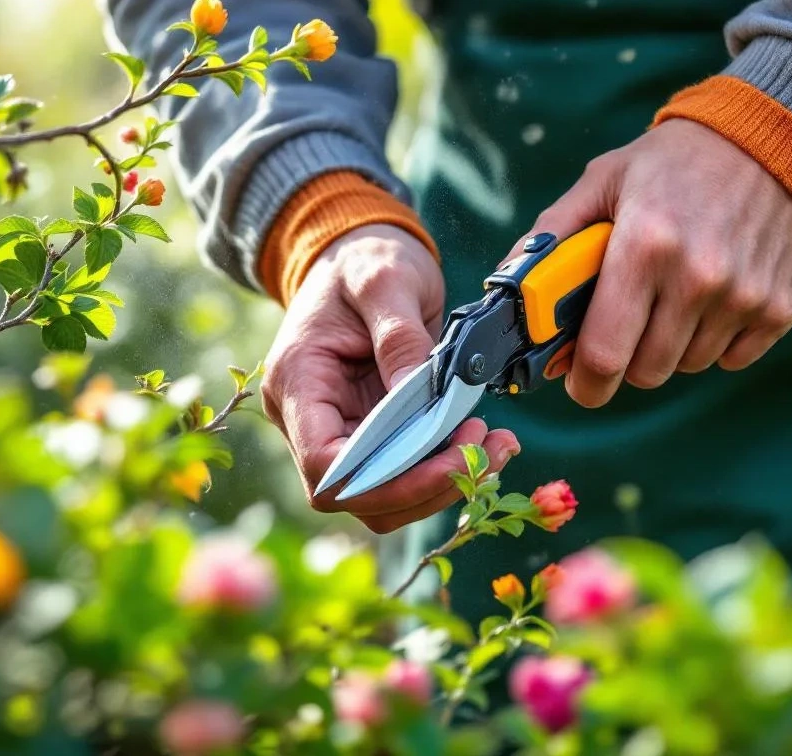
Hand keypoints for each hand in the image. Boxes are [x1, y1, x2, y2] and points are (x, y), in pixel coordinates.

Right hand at [261, 224, 520, 532]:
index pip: (325, 465)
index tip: (447, 459)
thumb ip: (398, 336)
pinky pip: (405, 473)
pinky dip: (447, 468)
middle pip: (358, 494)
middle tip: (487, 451)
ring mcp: (341, 429)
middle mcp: (309, 419)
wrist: (361, 252)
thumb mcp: (383, 279)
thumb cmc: (363, 259)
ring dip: (442, 486)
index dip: (385, 481)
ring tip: (496, 446)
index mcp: (296, 382)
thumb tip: (417, 396)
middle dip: (425, 487)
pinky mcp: (373, 432)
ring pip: (383, 498)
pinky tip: (486, 441)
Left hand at [509, 119, 791, 407]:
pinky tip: (714, 296)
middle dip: (627, 358)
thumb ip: (553, 236)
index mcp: (645, 246)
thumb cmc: (676, 161)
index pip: (605, 352)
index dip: (585, 382)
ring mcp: (745, 295)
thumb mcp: (603, 181)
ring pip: (688, 365)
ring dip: (672, 345)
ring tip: (674, 296)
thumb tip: (507, 285)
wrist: (776, 136)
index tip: (578, 383)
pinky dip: (717, 340)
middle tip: (628, 323)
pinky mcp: (782, 306)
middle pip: (646, 370)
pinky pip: (733, 357)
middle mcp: (698, 276)